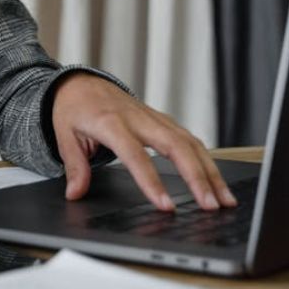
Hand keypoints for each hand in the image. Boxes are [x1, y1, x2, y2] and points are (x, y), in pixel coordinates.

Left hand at [51, 73, 236, 211]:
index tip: (165, 205)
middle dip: (197, 177)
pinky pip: (189, 139)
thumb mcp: (64, 135)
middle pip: (175, 146)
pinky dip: (206, 159)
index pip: (135, 155)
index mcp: (110, 123)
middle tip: (210, 205)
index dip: (151, 181)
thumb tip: (75, 194)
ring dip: (210, 171)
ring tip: (224, 199)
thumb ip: (74, 165)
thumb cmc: (73, 107)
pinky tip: (216, 179)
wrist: (80, 83)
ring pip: (189, 142)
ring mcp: (153, 118)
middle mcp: (138, 119)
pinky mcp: (162, 120)